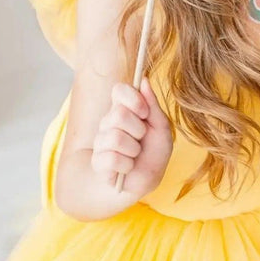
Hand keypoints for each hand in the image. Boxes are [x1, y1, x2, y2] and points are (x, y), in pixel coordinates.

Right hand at [91, 77, 172, 196]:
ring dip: (134, 150)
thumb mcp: (161, 128)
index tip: (145, 113)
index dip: (133, 100)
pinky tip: (128, 167)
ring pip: (115, 138)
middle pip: (119, 115)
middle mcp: (108, 122)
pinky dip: (127, 165)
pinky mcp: (98, 161)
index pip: (119, 90)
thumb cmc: (154, 153)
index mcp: (124, 109)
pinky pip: (112, 158)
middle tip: (141, 140)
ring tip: (135, 155)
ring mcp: (101, 141)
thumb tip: (143, 80)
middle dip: (138, 130)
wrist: (145, 180)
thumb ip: (153, 106)